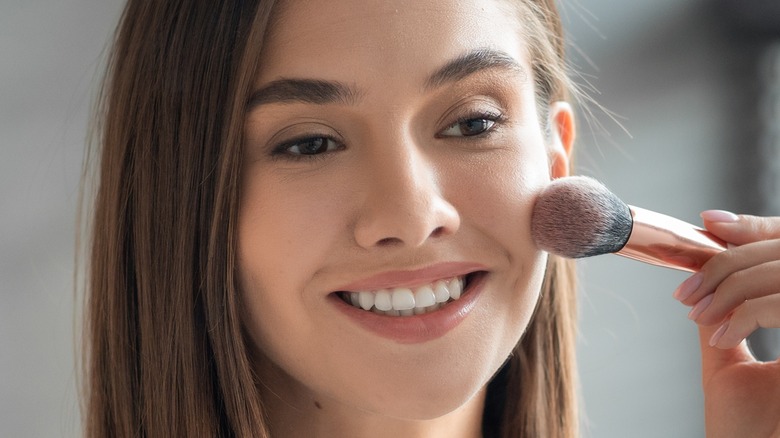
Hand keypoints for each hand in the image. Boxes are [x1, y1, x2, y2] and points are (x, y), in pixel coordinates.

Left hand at [673, 211, 779, 437]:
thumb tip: (703, 287)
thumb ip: (725, 322)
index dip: (754, 233)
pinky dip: (748, 313)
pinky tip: (722, 334)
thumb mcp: (729, 366)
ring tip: (698, 313)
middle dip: (729, 263)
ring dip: (733, 288)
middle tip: (688, 289)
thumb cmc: (745, 427)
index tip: (709, 230)